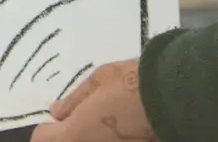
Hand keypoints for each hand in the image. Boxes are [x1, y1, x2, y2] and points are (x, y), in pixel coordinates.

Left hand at [34, 60, 151, 140]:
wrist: (173, 96)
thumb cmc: (131, 83)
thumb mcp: (98, 81)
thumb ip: (74, 101)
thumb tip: (57, 112)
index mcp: (74, 135)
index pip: (43, 140)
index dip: (49, 129)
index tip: (58, 119)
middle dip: (69, 134)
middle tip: (83, 119)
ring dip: (91, 136)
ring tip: (105, 122)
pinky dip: (110, 138)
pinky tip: (120, 128)